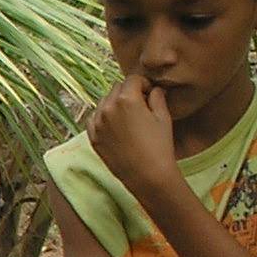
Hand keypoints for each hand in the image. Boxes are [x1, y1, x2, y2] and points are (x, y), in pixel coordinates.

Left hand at [87, 74, 177, 192]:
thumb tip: (154, 89)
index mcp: (126, 99)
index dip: (144, 84)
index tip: (149, 93)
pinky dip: (104, 118)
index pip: (133, 80)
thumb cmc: (159, 146)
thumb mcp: (163, 117)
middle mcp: (108, 108)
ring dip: (115, 104)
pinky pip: (95, 119)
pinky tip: (116, 127)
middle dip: (129, 93)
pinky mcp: (93, 137)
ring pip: (104, 102)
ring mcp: (97, 123)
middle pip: (117, 89)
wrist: (147, 176)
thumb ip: (157, 97)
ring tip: (129, 117)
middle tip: (140, 105)